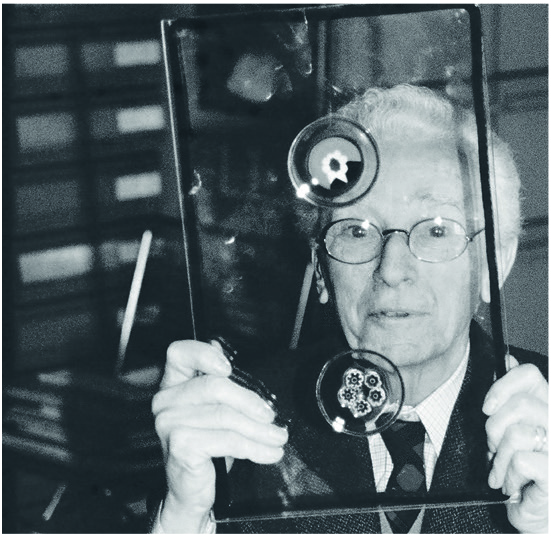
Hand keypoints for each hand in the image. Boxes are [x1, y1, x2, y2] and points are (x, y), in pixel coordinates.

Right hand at [152, 340, 287, 532]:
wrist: (189, 494)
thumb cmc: (205, 449)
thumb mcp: (215, 412)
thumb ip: (220, 385)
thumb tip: (226, 351)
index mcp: (173, 385)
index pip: (179, 354)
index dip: (204, 354)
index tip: (229, 367)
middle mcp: (166, 401)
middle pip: (214, 386)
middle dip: (250, 402)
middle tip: (271, 416)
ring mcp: (170, 424)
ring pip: (226, 416)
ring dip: (259, 430)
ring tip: (277, 438)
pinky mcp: (181, 446)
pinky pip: (227, 440)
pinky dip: (254, 447)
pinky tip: (267, 453)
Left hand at [483, 354, 547, 532]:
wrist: (536, 514)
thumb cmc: (524, 469)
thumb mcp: (512, 428)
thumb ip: (512, 396)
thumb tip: (507, 358)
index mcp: (549, 406)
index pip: (530, 374)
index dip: (502, 385)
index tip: (487, 407)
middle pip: (518, 405)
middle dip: (494, 429)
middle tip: (494, 447)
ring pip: (516, 434)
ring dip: (498, 457)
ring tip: (502, 471)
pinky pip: (520, 461)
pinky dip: (508, 475)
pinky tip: (512, 485)